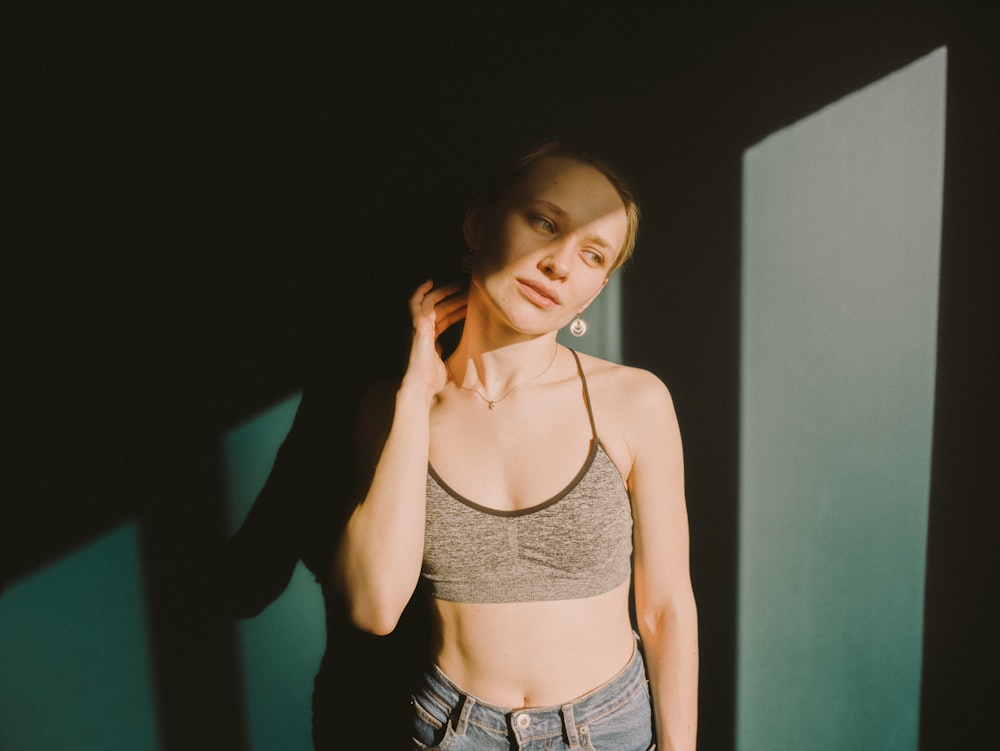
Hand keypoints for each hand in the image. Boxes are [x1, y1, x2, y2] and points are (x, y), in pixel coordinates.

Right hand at [402, 280, 466, 396]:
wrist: (421, 384)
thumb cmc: (431, 379)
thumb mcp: (442, 362)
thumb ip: (443, 351)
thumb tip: (447, 346)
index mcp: (429, 339)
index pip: (443, 320)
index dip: (455, 311)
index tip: (468, 305)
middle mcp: (421, 331)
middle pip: (439, 309)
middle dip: (454, 299)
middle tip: (469, 291)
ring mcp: (417, 327)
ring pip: (431, 303)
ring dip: (445, 293)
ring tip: (460, 285)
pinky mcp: (416, 324)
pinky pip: (415, 303)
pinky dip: (420, 291)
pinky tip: (429, 282)